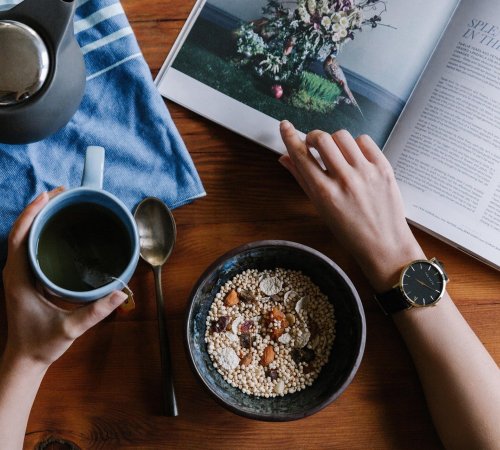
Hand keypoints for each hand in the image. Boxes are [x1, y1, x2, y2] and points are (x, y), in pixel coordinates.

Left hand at [2, 189, 127, 368]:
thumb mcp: (70, 328)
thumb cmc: (42, 344)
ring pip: (23, 237)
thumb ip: (95, 311)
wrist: (26, 358)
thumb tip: (121, 293)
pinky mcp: (25, 278)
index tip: (48, 196)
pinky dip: (40, 231)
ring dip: (38, 217)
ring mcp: (18, 274)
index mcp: (18, 279)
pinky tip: (57, 228)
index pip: (19, 238)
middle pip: (20, 231)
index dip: (31, 214)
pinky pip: (29, 247)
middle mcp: (14, 272)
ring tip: (60, 203)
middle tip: (62, 193)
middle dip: (38, 208)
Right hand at [279, 121, 424, 291]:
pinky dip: (355, 144)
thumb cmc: (349, 231)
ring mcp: (366, 172)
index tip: (284, 126)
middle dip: (313, 137)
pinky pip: (364, 140)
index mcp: (324, 193)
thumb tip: (284, 158)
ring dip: (334, 140)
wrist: (384, 244)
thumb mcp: (320, 208)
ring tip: (337, 153)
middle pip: (322, 138)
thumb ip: (302, 180)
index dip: (289, 137)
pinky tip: (354, 157)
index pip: (301, 156)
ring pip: (342, 136)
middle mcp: (344, 179)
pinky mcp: (384, 167)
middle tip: (314, 145)